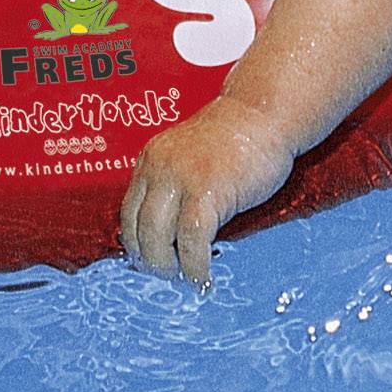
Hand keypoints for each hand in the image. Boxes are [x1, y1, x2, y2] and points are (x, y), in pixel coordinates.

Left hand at [118, 99, 295, 288]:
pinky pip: (191, 239)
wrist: (263, 114)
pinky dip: (194, 264)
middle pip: (138, 228)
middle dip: (150, 260)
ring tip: (185, 277)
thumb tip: (169, 232)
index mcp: (151, 160)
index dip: (136, 242)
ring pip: (158, 237)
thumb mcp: (188, 156)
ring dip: (169, 266)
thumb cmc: (234, 140)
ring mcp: (182, 179)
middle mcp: (159, 168)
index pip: (128, 211)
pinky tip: (202, 275)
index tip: (148, 259)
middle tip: (166, 274)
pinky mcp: (207, 192)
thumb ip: (174, 185)